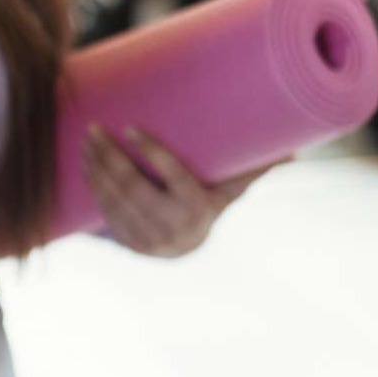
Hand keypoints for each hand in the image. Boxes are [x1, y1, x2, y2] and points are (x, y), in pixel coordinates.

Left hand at [82, 124, 287, 257]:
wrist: (186, 249)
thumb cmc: (212, 202)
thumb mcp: (232, 188)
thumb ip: (254, 167)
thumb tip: (293, 149)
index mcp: (199, 209)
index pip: (173, 177)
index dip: (152, 153)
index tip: (131, 126)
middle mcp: (172, 227)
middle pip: (135, 189)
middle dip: (111, 157)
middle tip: (95, 127)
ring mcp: (147, 239)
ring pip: (114, 199)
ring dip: (95, 168)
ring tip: (87, 138)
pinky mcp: (127, 242)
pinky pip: (104, 210)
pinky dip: (91, 184)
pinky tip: (84, 161)